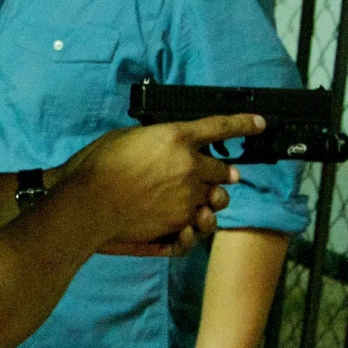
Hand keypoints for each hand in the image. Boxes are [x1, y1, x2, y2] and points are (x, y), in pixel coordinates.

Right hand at [71, 115, 259, 249]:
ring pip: (216, 198)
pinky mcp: (181, 222)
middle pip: (222, 169)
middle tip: (221, 176)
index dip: (243, 124)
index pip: (220, 127)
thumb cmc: (98, 166)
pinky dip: (196, 223)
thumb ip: (155, 140)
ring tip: (202, 202)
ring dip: (211, 198)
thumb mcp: (127, 137)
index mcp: (176, 137)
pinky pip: (201, 222)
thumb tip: (164, 146)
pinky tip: (189, 223)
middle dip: (222, 173)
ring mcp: (188, 197)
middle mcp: (190, 166)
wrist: (87, 202)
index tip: (259, 123)